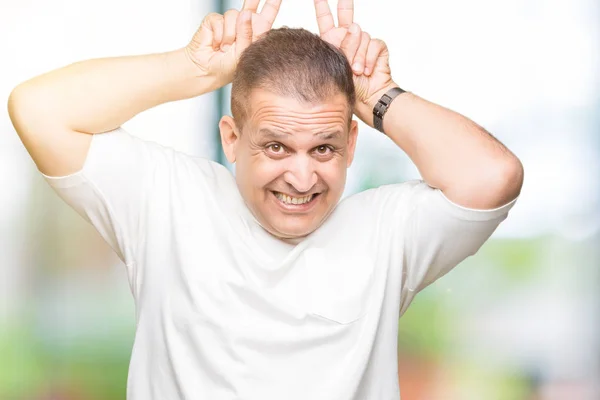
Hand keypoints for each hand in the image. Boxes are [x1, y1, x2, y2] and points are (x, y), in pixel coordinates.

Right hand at [185, 0, 281, 88]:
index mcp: (256, 32)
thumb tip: (245, 13)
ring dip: (229, 35)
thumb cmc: (227, 67)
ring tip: (225, 49)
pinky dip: (218, 35)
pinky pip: (220, 20)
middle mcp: (243, 24)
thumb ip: (247, 34)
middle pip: (251, 5)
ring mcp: (229, 22)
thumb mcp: (243, 53)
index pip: (268, 14)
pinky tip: (216, 45)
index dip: (273, 2)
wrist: (206, 70)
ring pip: (233, 15)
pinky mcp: (215, 20)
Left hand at [314, 0, 396, 123]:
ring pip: (360, 35)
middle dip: (345, 4)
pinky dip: (370, 58)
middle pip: (346, 15)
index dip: (322, 7)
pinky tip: (367, 70)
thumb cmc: (348, 88)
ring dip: (359, 55)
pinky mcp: (377, 47)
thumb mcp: (338, 66)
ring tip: (357, 72)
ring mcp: (363, 43)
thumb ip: (343, 45)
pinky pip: (373, 43)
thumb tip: (354, 27)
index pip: (325, 20)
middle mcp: (348, 39)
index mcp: (333, 42)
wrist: (368, 100)